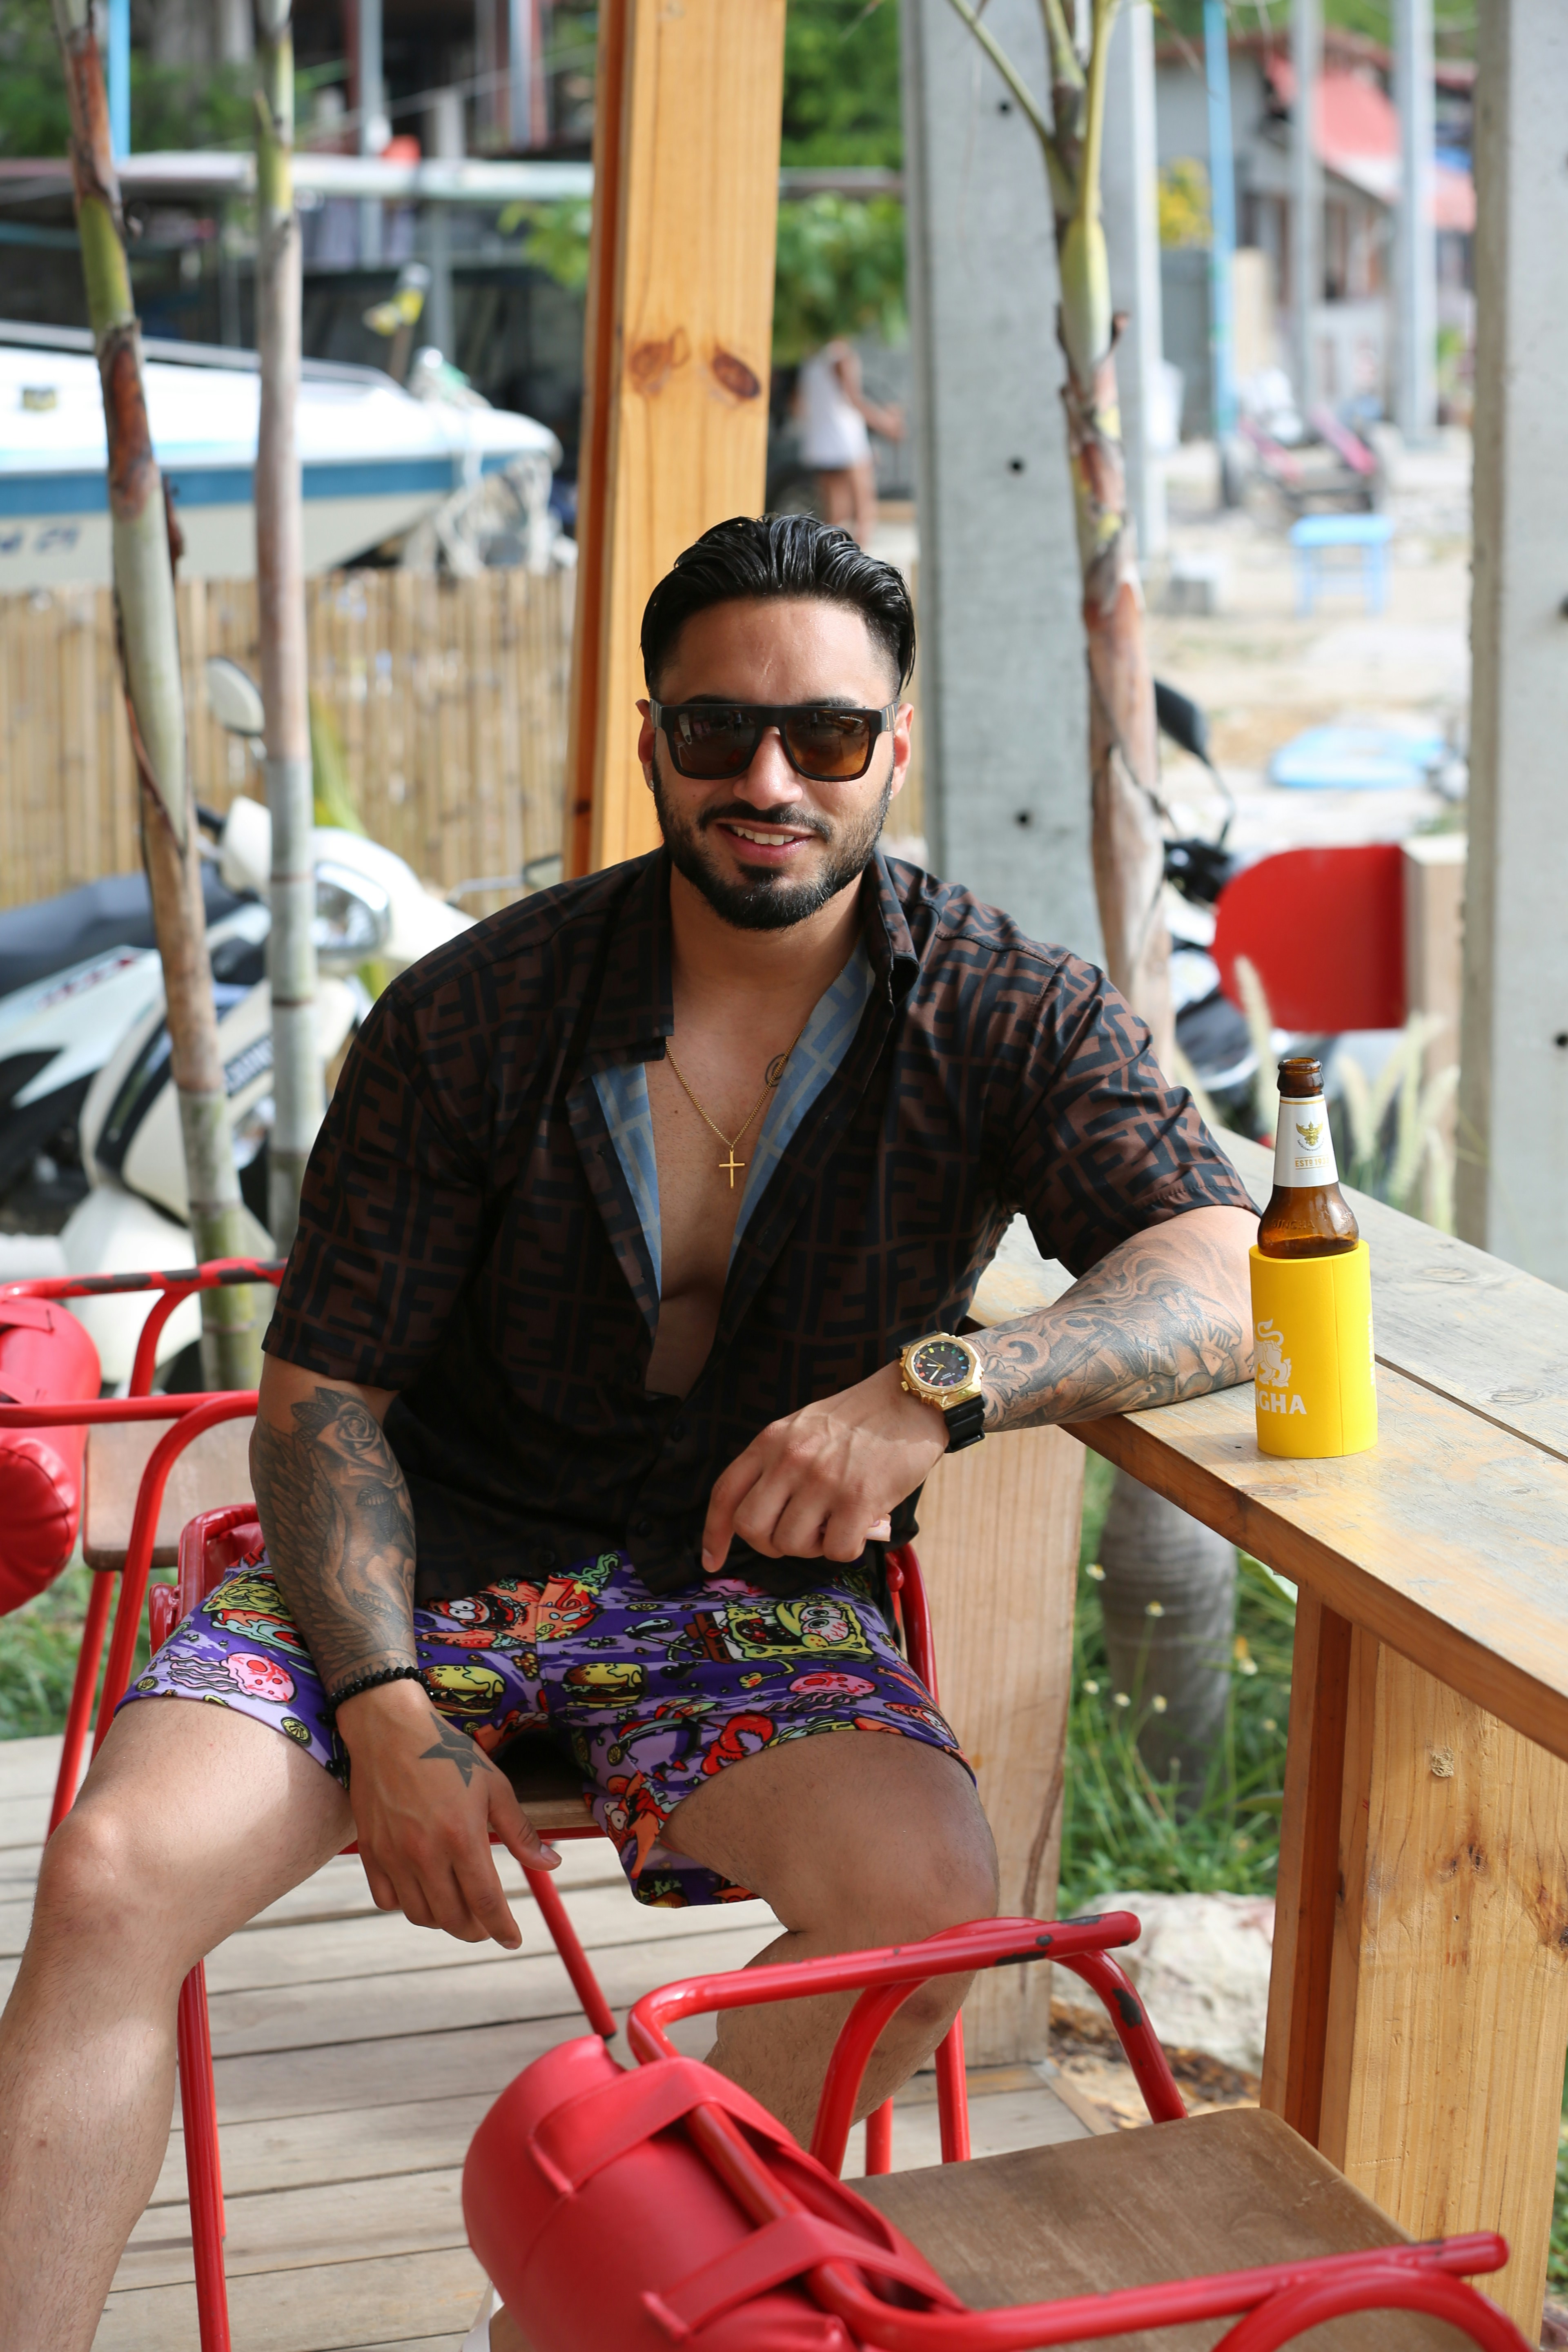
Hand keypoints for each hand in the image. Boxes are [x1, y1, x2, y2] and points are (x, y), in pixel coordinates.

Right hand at [336, 1679, 559, 1946]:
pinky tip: (422, 1892)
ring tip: (458, 1909)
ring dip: (443, 1921)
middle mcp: (425, 1853)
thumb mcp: (494, 1786)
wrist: (389, 1730)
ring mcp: (393, 1855)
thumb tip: (551, 1865)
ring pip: (419, 1914)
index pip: (486, 1903)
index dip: (502, 1928)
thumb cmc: (447, 1753)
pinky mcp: (370, 1852)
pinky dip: (407, 1905)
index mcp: (462, 1837)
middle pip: (453, 1917)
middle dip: (476, 1930)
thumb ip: (521, 1832)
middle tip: (487, 1925)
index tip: (512, 1940)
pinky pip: (386, 1899)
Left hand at [702, 1362, 947, 1573]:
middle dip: (771, 1544)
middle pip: (752, 1527)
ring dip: (813, 1546)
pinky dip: (846, 1549)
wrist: (910, 1401)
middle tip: (798, 1536)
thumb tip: (770, 1517)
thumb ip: (778, 1464)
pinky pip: (836, 1551)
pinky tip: (860, 1527)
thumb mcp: (802, 1427)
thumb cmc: (860, 1420)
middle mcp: (790, 1460)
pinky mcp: (858, 1500)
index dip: (715, 1533)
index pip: (726, 1493)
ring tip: (836, 1523)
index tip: (713, 1561)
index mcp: (771, 1441)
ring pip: (791, 1544)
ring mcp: (822, 1481)